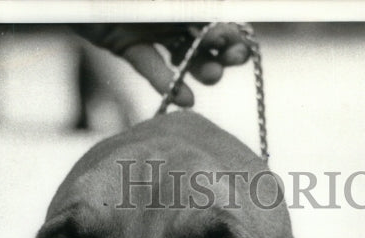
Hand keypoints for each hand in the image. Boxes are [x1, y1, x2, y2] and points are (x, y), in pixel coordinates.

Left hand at [73, 23, 250, 106]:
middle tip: (234, 62)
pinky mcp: (125, 45)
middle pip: (203, 36)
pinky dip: (166, 82)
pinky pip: (149, 65)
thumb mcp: (160, 0)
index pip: (213, 15)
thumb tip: (217, 23)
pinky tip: (184, 100)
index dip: (229, 31)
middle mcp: (168, 11)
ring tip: (211, 78)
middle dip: (222, 50)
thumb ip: (183, 9)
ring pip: (181, 53)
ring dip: (200, 68)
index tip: (239, 45)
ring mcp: (148, 29)